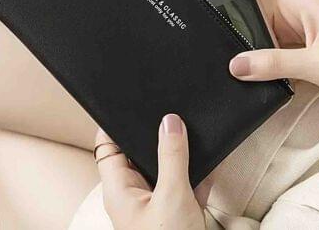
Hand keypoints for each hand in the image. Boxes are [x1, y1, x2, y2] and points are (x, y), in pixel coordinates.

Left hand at [95, 114, 207, 229]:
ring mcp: (156, 204)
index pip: (107, 146)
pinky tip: (211, 164)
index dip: (115, 124)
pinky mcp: (176, 214)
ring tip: (194, 135)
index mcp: (120, 190)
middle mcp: (134, 195)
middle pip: (140, 154)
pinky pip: (185, 185)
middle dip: (156, 135)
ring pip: (166, 169)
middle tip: (172, 115)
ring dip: (181, 155)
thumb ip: (172, 157)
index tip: (132, 104)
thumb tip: (171, 122)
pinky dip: (197, 175)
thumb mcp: (172, 196)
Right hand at [229, 0, 318, 99]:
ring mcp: (293, 29)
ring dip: (245, 37)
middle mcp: (293, 10)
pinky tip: (248, 66)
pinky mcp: (293, 47)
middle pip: (252, 1)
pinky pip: (265, 45)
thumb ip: (277, 63)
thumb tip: (238, 64)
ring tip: (230, 50)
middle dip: (232, 8)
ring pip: (256, 26)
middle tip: (210, 19)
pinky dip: (255, 55)